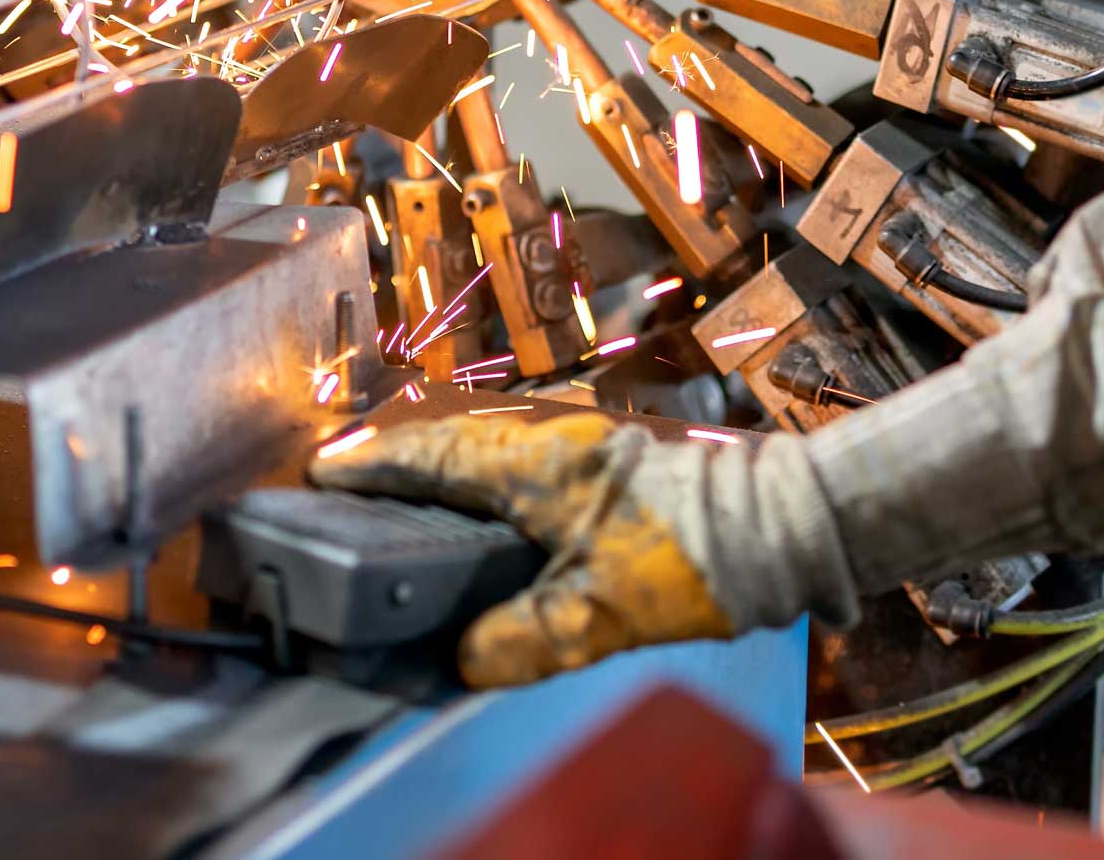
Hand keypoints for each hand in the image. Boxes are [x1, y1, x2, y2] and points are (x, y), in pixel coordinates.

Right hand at [308, 412, 736, 686]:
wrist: (779, 529)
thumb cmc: (695, 559)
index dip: (375, 466)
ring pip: (487, 452)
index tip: (324, 471)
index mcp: (539, 463)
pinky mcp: (606, 469)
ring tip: (398, 498)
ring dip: (441, 469)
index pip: (434, 456)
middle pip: (453, 444)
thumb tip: (464, 660)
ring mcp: (582, 450)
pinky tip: (481, 518)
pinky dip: (483, 482)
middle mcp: (554, 443)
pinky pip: (519, 466)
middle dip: (398, 463)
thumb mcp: (599, 615)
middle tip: (345, 483)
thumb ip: (523, 640)